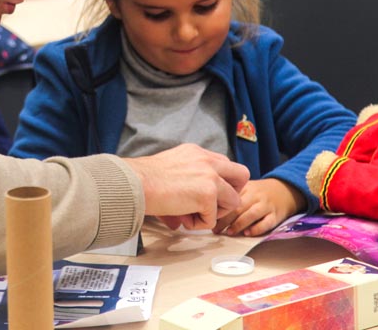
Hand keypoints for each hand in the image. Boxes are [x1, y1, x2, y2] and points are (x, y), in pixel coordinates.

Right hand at [124, 144, 248, 230]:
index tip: (206, 195)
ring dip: (215, 212)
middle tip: (213, 205)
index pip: (223, 165)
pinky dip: (199, 224)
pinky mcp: (208, 194)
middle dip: (231, 193)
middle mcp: (206, 160)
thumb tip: (180, 221)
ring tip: (192, 214)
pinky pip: (213, 219)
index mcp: (196, 152)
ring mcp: (210, 176)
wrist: (135, 183)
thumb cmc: (142, 180)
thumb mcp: (169, 173)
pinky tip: (182, 218)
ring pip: (234, 201)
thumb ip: (184, 189)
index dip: (220, 183)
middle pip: (242, 175)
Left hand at [213, 178, 304, 236]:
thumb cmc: (259, 192)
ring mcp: (266, 205)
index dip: (218, 209)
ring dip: (238, 225)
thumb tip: (209, 209)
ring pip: (251, 214)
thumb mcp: (245, 188)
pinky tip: (248, 233)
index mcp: (245, 187)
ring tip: (229, 233)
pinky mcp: (276, 215)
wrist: (285, 190)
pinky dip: (257, 229)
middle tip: (216, 230)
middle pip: (238, 207)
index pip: (229, 197)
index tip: (210, 218)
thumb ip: (230, 195)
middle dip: (225, 220)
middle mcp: (256, 195)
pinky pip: (267, 222)